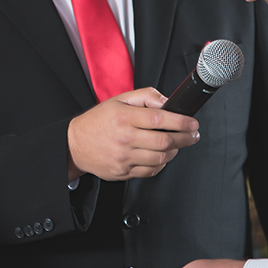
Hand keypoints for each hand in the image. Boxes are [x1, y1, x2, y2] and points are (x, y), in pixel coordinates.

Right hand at [67, 88, 199, 180]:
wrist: (75, 145)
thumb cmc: (97, 121)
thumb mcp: (119, 100)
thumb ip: (145, 96)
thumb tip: (167, 102)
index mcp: (124, 117)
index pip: (159, 119)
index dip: (181, 122)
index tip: (192, 123)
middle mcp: (124, 138)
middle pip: (164, 141)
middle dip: (185, 139)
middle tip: (193, 135)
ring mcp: (124, 157)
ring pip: (160, 158)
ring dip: (174, 151)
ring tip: (177, 144)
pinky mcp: (123, 172)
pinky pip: (150, 171)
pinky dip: (161, 164)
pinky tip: (162, 156)